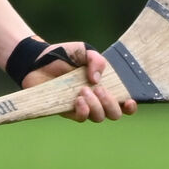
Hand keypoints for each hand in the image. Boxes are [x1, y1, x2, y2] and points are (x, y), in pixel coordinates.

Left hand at [22, 43, 138, 120]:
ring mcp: (83, 107)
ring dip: (96, 106)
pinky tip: (78, 99)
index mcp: (107, 87)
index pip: (125, 103)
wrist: (37, 60)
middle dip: (110, 104)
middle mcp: (97, 100)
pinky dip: (83, 111)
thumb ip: (96, 59)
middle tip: (99, 89)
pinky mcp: (68, 111)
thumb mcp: (84, 50)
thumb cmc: (64, 55)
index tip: (129, 101)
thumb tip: (97, 80)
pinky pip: (81, 118)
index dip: (131, 107)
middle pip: (115, 114)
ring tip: (84, 90)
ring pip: (99, 117)